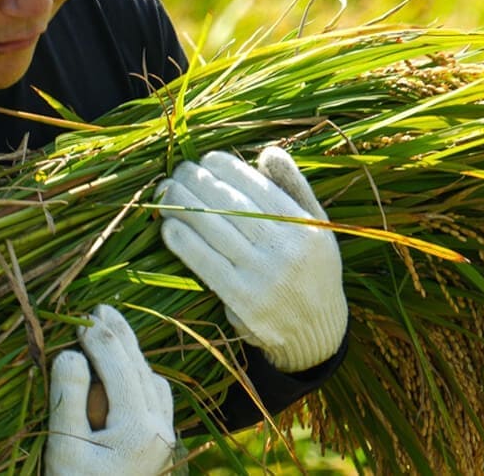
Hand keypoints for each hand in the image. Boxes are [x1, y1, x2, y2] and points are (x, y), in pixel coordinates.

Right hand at [46, 305, 176, 474]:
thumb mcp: (64, 447)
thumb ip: (69, 398)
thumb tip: (72, 353)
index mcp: (138, 428)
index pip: (118, 367)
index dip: (99, 338)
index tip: (82, 317)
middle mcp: (161, 430)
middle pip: (141, 369)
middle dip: (121, 337)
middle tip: (102, 309)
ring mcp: (165, 439)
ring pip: (153, 383)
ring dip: (132, 356)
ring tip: (111, 331)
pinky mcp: (160, 447)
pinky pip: (156, 401)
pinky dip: (140, 379)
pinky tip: (124, 372)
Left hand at [159, 147, 347, 372]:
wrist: (317, 330)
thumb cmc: (312, 270)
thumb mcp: (316, 227)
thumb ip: (294, 189)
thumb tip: (267, 153)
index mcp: (305, 227)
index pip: (259, 188)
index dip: (227, 169)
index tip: (206, 159)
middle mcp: (286, 249)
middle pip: (233, 206)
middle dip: (200, 182)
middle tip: (179, 170)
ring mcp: (264, 276)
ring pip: (215, 231)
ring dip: (184, 206)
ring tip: (166, 191)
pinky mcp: (244, 301)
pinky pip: (208, 264)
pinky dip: (185, 243)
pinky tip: (169, 226)